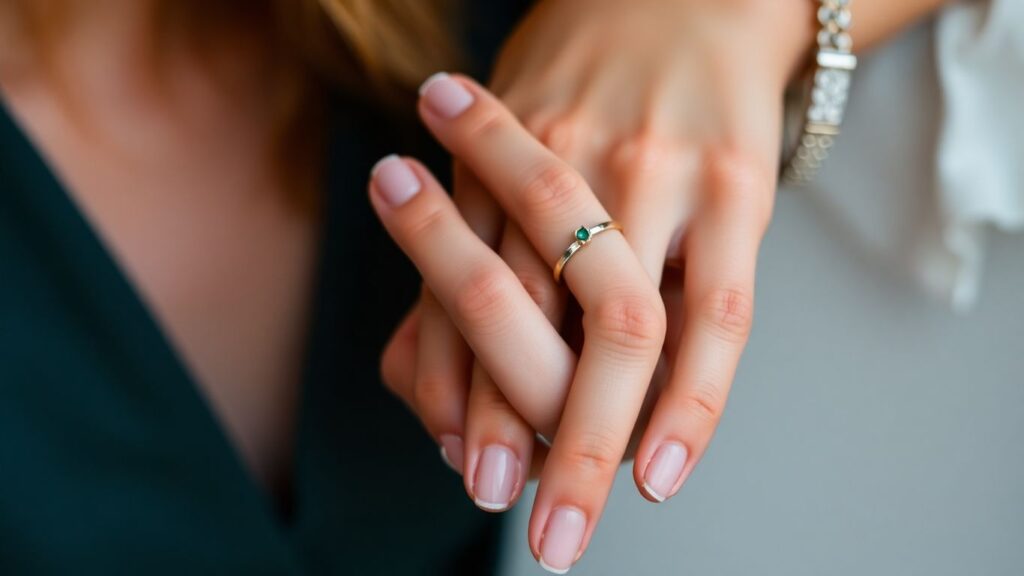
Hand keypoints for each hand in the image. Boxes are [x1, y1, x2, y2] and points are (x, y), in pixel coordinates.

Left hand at [384, 0, 814, 567]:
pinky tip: (663, 473)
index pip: (466, 290)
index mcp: (504, 154)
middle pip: (529, 313)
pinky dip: (694, 404)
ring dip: (587, 435)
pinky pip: (721, 314)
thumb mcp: (504, 131)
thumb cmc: (584, 76)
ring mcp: (661, 179)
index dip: (452, 380)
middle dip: (504, 421)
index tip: (446, 454)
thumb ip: (465, 241)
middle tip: (487, 501)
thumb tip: (416, 374)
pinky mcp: (738, 192)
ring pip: (619, 324)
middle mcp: (575, 168)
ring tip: (565, 520)